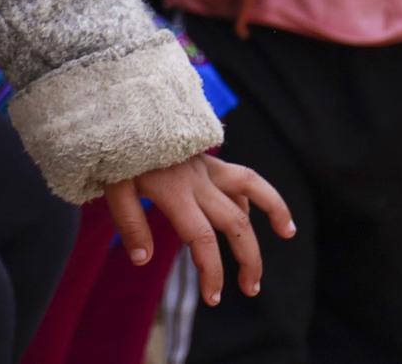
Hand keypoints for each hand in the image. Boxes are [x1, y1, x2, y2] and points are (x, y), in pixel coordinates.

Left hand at [103, 154, 293, 305]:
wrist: (126, 104)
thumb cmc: (115, 149)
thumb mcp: (113, 186)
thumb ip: (129, 222)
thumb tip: (142, 259)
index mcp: (175, 191)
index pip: (202, 239)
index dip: (212, 271)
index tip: (214, 298)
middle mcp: (197, 179)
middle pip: (236, 222)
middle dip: (249, 259)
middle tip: (251, 288)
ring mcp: (205, 165)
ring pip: (251, 184)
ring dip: (274, 209)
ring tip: (288, 231)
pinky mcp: (206, 156)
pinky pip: (237, 175)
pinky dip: (248, 195)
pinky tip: (247, 211)